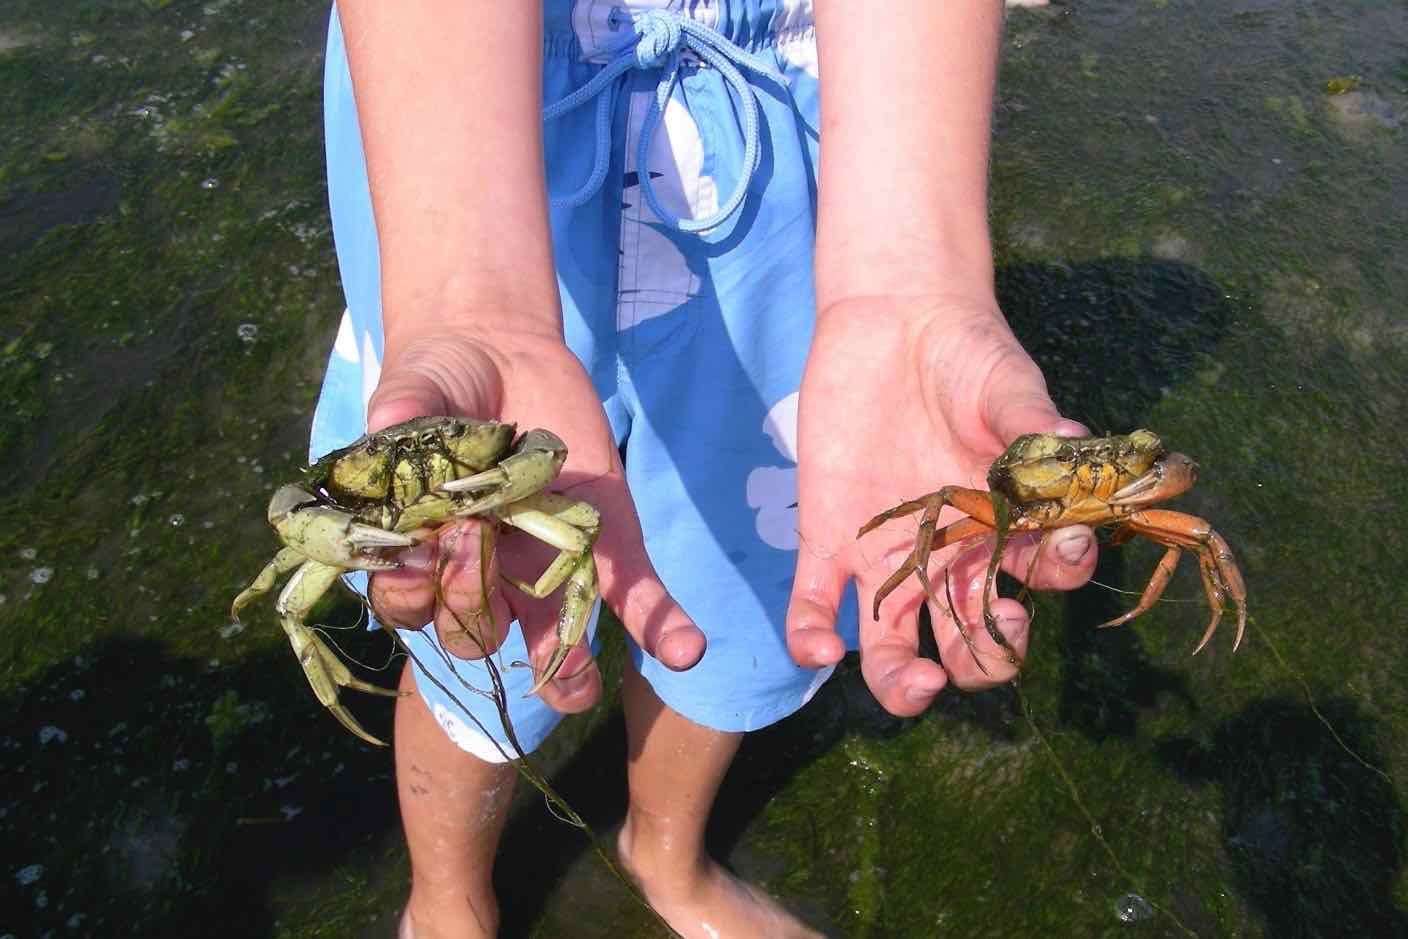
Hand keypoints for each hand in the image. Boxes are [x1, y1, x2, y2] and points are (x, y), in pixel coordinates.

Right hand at [364, 325, 705, 713]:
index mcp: (425, 549)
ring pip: (550, 637)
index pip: (408, 601)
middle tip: (475, 537)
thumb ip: (402, 406)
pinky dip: (659, 623)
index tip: (414, 551)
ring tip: (579, 682)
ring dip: (565, 669)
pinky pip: (630, 593)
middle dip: (471, 602)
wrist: (499, 352)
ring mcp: (543, 565)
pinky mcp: (601, 542)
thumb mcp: (417, 387)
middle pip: (473, 629)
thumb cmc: (441, 381)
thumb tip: (390, 418)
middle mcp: (482, 571)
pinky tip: (685, 649)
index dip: (408, 589)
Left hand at [785, 296, 1097, 714]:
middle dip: (986, 660)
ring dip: (902, 683)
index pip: (1043, 575)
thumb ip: (1032, 425)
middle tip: (996, 639)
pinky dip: (812, 635)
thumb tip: (1072, 446)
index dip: (1059, 572)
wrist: (893, 319)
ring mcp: (887, 558)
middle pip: (971, 639)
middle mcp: (951, 559)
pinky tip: (819, 648)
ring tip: (915, 684)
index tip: (1064, 547)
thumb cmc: (966, 355)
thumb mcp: (1006, 387)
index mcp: (1007, 529)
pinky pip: (814, 605)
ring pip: (893, 647)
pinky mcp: (826, 540)